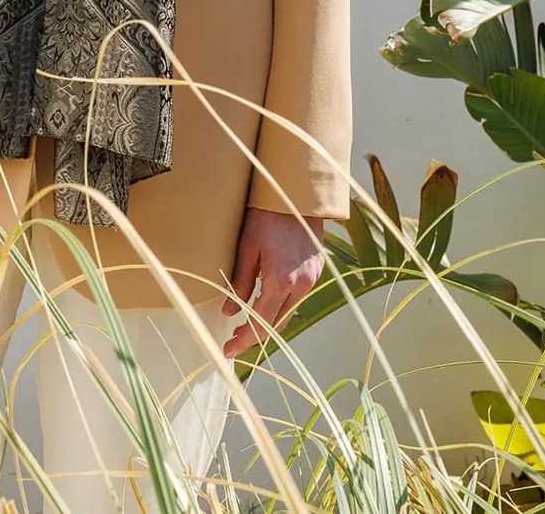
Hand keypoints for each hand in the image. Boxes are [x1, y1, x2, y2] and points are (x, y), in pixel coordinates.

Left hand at [221, 205, 324, 358]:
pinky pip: (296, 298)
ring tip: (246, 326)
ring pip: (287, 313)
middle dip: (254, 336)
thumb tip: (229, 311)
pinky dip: (280, 307)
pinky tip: (266, 305)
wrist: (297, 194)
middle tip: (233, 341)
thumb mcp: (247, 246)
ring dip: (268, 323)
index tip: (228, 350)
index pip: (260, 324)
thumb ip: (240, 281)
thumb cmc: (267, 215)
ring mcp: (311, 279)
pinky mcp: (317, 271)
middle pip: (276, 325)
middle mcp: (300, 285)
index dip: (243, 341)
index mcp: (280, 280)